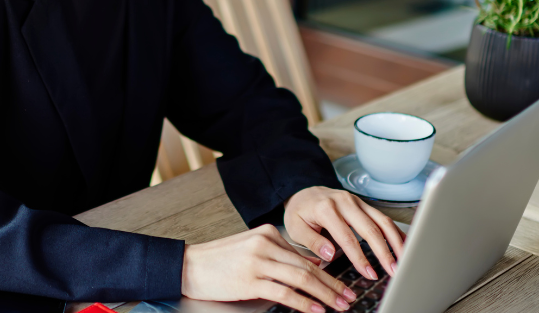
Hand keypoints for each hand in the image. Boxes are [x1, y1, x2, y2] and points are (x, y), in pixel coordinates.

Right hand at [181, 224, 358, 312]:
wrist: (189, 265)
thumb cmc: (218, 261)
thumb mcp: (250, 248)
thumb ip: (278, 255)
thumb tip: (310, 268)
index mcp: (267, 233)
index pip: (304, 256)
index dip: (327, 273)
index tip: (341, 285)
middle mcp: (265, 244)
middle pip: (308, 268)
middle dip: (333, 285)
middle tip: (349, 296)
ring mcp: (258, 262)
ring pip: (302, 279)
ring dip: (325, 294)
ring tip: (340, 305)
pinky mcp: (250, 280)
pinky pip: (285, 293)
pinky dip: (304, 303)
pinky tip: (316, 310)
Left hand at [283, 186, 405, 280]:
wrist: (303, 192)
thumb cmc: (300, 212)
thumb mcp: (296, 228)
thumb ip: (313, 242)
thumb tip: (330, 254)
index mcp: (326, 208)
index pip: (347, 237)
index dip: (360, 257)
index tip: (369, 273)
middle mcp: (345, 202)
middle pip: (371, 228)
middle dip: (384, 251)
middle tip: (393, 270)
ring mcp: (357, 201)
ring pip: (382, 220)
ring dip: (395, 241)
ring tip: (403, 260)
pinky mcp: (364, 204)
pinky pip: (383, 217)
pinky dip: (395, 231)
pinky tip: (403, 244)